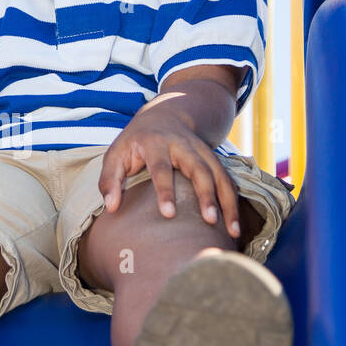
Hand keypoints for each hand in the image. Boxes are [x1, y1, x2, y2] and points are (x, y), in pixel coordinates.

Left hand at [99, 114, 240, 238]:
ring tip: (232, 231)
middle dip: (206, 195)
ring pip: (220, 175)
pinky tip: (235, 227)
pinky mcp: (215, 160)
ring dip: (228, 203)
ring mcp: (203, 151)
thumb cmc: (136, 141)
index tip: (168, 214)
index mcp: (156, 143)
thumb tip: (111, 208)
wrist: (167, 114)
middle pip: (200, 170)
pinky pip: (228, 181)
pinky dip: (234, 203)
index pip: (162, 168)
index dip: (165, 190)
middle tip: (209, 221)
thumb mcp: (116, 154)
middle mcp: (184, 146)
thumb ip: (109, 180)